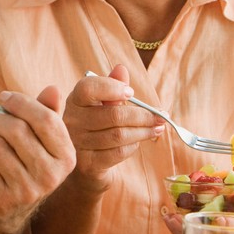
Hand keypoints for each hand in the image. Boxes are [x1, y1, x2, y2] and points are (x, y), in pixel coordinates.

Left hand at [0, 85, 75, 233]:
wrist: (5, 210)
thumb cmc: (22, 165)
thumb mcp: (40, 142)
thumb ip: (47, 114)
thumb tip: (53, 89)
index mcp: (66, 157)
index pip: (46, 120)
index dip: (21, 103)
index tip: (3, 98)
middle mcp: (51, 175)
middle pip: (17, 130)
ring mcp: (27, 190)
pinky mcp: (2, 199)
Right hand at [63, 64, 164, 184]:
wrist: (83, 164)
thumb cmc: (95, 127)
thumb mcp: (101, 104)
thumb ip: (111, 85)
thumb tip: (121, 68)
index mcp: (75, 100)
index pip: (88, 88)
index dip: (112, 88)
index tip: (132, 93)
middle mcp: (72, 121)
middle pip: (114, 115)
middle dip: (143, 116)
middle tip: (161, 116)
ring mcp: (78, 143)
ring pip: (119, 135)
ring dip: (144, 132)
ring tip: (158, 128)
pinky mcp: (88, 164)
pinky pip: (118, 152)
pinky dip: (134, 146)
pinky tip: (139, 141)